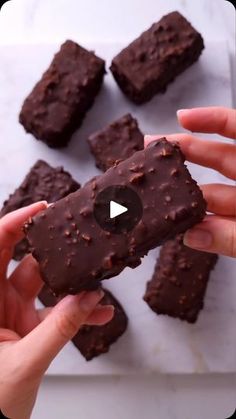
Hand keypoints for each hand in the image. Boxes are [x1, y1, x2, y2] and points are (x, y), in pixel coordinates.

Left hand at [0, 202, 113, 418]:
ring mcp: (13, 314)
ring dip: (73, 285)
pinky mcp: (29, 329)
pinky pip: (57, 314)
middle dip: (54, 251)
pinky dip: (77, 313)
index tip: (43, 209)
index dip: (15, 223)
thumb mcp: (25, 363)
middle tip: (78, 237)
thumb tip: (88, 297)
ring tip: (98, 279)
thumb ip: (60, 329)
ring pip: (47, 287)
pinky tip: (100, 314)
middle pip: (25, 261)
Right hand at [145, 107, 235, 257]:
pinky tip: (184, 231)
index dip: (211, 119)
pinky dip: (206, 229)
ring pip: (218, 197)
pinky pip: (225, 226)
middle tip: (151, 150)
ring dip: (189, 201)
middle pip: (220, 158)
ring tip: (156, 199)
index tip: (181, 116)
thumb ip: (233, 236)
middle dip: (185, 152)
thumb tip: (192, 235)